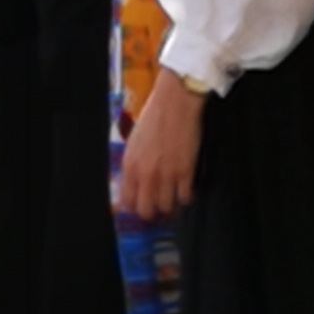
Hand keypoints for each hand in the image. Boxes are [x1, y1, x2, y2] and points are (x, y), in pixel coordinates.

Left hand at [118, 69, 203, 221]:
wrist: (174, 103)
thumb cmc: (153, 117)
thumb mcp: (135, 141)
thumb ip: (134, 165)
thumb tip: (134, 184)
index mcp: (130, 164)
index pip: (128, 200)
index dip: (134, 207)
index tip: (139, 206)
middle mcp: (146, 173)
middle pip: (147, 210)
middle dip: (152, 210)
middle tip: (157, 203)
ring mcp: (166, 175)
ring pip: (167, 208)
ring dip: (170, 203)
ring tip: (172, 193)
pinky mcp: (186, 173)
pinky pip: (185, 198)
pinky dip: (185, 196)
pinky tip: (184, 186)